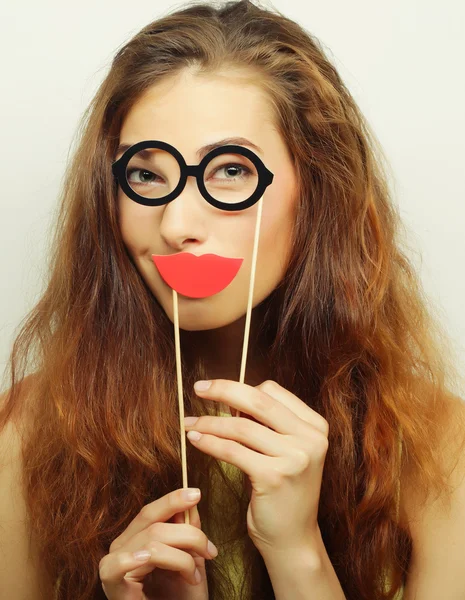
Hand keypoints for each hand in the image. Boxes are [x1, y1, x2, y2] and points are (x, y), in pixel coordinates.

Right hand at [99, 488, 216, 599]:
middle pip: (153, 524)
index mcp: (136, 539)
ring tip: (194, 576)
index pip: (151, 512)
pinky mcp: (111, 586)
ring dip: (181, 558)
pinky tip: (144, 559)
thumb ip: (188, 533)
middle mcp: (122, 548)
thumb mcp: (190, 561)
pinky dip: (131, 559)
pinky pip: (116, 566)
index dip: (172, 500)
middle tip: (210, 551)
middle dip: (188, 534)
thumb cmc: (178, 599)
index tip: (196, 494)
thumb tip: (191, 503)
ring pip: (150, 543)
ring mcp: (114, 566)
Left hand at [185, 379, 328, 554]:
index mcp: (315, 426)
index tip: (218, 391)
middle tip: (198, 388)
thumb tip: (231, 397)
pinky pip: (232, 451)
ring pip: (241, 427)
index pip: (272, 391)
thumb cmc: (282, 491)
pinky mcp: (274, 477)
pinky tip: (195, 439)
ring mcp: (295, 458)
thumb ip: (268, 424)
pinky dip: (210, 442)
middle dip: (223, 390)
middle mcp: (310, 438)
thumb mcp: (286, 451)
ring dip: (209, 421)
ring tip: (189, 422)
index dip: (241, 388)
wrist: (293, 539)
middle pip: (258, 400)